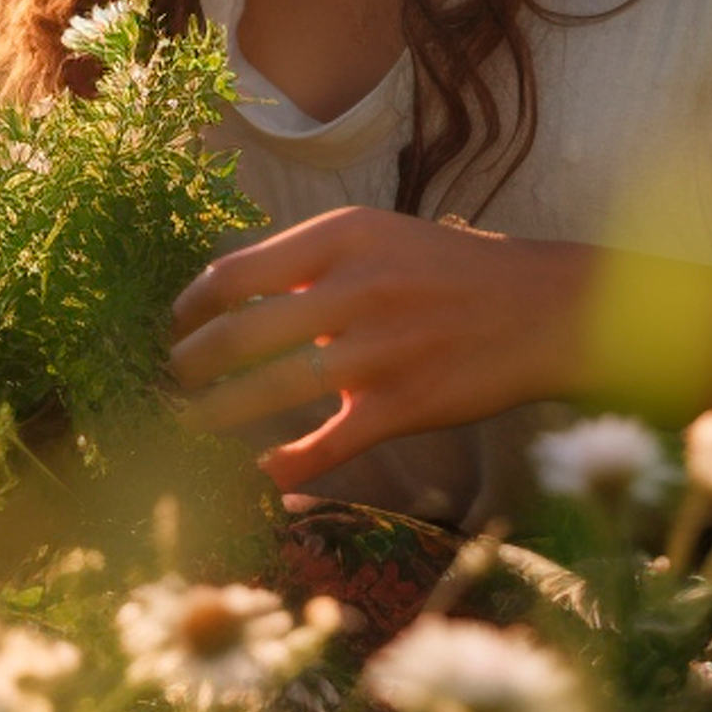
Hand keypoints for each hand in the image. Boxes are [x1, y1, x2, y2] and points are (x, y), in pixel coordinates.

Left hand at [166, 205, 594, 490]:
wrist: (545, 308)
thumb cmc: (452, 272)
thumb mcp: (378, 238)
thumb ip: (311, 262)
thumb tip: (231, 298)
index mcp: (341, 236)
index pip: (233, 273)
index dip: (188, 309)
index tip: (171, 329)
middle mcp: (355, 287)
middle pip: (237, 334)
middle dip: (187, 366)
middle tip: (166, 383)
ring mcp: (379, 349)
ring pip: (269, 391)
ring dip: (215, 416)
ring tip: (187, 426)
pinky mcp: (404, 405)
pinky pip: (325, 446)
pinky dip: (283, 466)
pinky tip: (257, 475)